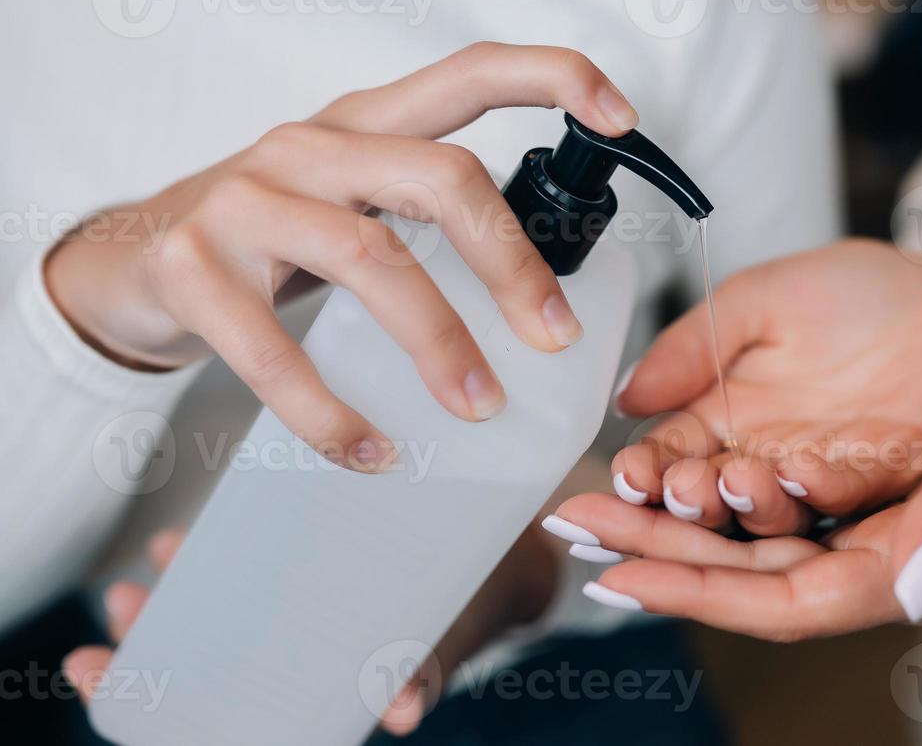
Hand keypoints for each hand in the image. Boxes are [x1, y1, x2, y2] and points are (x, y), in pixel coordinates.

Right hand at [46, 43, 639, 470]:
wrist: (126, 265)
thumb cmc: (268, 240)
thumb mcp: (349, 205)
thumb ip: (426, 222)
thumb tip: (540, 292)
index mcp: (363, 124)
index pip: (468, 73)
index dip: (551, 78)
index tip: (621, 118)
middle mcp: (309, 146)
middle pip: (441, 177)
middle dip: (513, 262)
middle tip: (555, 338)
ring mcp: (244, 200)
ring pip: (370, 258)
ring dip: (439, 341)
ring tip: (479, 407)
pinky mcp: (191, 268)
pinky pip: (275, 351)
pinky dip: (330, 412)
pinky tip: (370, 450)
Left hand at [62, 527, 559, 735]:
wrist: (511, 564)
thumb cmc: (474, 608)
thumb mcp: (447, 639)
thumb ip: (422, 672)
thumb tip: (400, 713)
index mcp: (317, 680)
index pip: (220, 702)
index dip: (148, 696)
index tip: (95, 671)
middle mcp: (298, 647)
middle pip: (206, 656)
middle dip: (151, 637)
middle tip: (116, 612)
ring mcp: (304, 604)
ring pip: (222, 609)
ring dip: (181, 589)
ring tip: (155, 556)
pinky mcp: (317, 562)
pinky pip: (258, 560)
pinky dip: (224, 545)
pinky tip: (206, 523)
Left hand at [552, 333, 921, 639]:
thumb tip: (907, 587)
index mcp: (912, 568)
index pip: (785, 600)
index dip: (700, 591)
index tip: (619, 572)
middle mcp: (881, 563)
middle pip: (748, 580)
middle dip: (659, 557)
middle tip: (573, 530)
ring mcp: (872, 534)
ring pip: (753, 548)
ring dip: (675, 530)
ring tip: (600, 508)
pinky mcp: (868, 498)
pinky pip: (776, 514)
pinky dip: (718, 502)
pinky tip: (674, 482)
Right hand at [606, 239, 921, 535]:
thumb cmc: (854, 291)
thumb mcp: (760, 299)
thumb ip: (696, 342)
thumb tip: (628, 395)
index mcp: (729, 418)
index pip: (674, 456)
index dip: (648, 470)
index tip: (630, 474)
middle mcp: (771, 458)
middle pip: (716, 500)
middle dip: (690, 502)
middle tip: (676, 489)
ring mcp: (829, 472)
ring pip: (780, 507)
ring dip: (751, 503)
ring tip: (731, 480)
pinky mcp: (890, 472)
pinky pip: (855, 489)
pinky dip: (825, 487)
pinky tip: (799, 472)